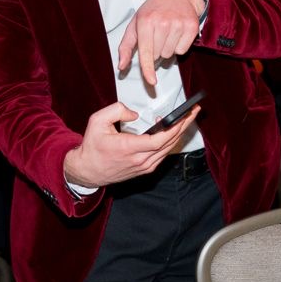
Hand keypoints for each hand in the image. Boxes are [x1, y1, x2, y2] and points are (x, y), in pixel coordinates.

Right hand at [63, 101, 199, 188]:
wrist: (87, 171)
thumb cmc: (92, 148)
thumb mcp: (97, 121)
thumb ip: (116, 110)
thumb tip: (134, 114)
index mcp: (129, 148)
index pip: (158, 140)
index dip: (174, 128)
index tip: (184, 116)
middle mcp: (139, 160)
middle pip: (168, 143)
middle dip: (183, 126)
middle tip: (193, 112)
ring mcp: (143, 167)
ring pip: (168, 150)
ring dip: (179, 134)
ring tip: (187, 119)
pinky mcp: (144, 169)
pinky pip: (163, 155)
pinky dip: (170, 142)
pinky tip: (173, 132)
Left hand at [117, 0, 204, 87]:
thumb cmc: (154, 9)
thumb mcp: (135, 23)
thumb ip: (126, 46)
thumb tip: (122, 65)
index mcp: (146, 21)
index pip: (146, 52)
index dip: (148, 69)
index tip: (151, 81)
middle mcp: (162, 22)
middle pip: (158, 55)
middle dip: (155, 50)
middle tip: (157, 35)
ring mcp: (178, 24)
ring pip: (170, 54)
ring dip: (167, 48)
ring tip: (167, 33)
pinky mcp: (191, 27)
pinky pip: (182, 50)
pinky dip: (178, 46)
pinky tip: (176, 33)